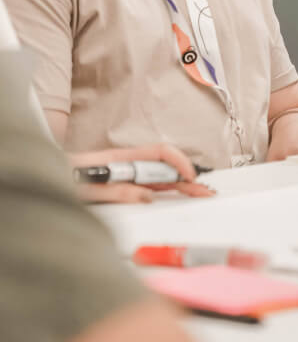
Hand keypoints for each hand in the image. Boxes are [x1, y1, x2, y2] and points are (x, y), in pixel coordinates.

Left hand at [69, 144, 214, 203]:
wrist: (41, 180)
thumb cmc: (60, 180)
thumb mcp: (87, 189)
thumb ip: (118, 192)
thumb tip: (148, 197)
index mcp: (120, 158)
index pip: (160, 153)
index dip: (178, 162)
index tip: (189, 177)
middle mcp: (126, 163)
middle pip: (165, 165)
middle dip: (187, 177)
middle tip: (204, 191)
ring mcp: (125, 173)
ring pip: (160, 175)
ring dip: (181, 183)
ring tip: (199, 192)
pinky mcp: (121, 183)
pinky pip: (150, 183)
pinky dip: (167, 188)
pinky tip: (179, 192)